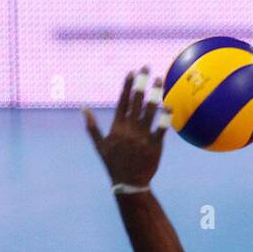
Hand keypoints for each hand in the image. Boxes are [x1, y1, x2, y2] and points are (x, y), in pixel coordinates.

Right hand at [84, 69, 165, 187]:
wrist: (129, 183)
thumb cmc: (114, 164)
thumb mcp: (99, 145)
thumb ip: (91, 126)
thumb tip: (83, 109)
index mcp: (117, 127)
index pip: (122, 101)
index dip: (127, 86)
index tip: (132, 72)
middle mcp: (130, 129)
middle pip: (136, 101)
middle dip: (141, 83)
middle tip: (146, 68)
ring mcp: (143, 137)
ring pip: (149, 111)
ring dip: (154, 94)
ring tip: (159, 80)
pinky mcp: (155, 146)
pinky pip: (161, 129)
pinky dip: (165, 118)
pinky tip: (169, 106)